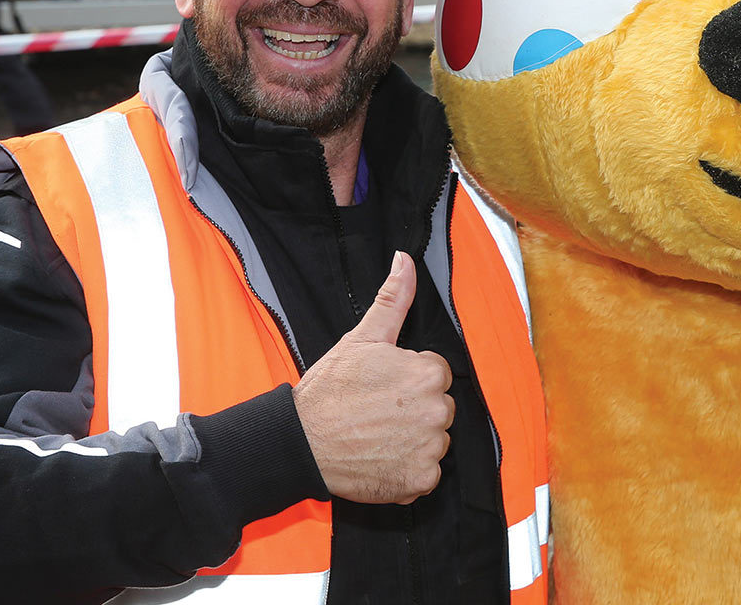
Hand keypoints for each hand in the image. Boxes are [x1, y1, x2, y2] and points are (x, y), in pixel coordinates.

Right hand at [294, 252, 453, 503]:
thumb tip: (405, 260)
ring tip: (377, 435)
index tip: (382, 388)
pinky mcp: (420, 480)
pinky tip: (381, 459)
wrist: (302, 441)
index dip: (407, 379)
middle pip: (438, 407)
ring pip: (433, 440)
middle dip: (414, 409)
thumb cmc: (330, 389)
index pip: (435, 374)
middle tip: (377, 411)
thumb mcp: (362, 338)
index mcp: (429, 374)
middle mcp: (438, 412)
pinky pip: (426, 474)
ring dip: (412, 440)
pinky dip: (407, 470)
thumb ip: (393, 299)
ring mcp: (430, 449)